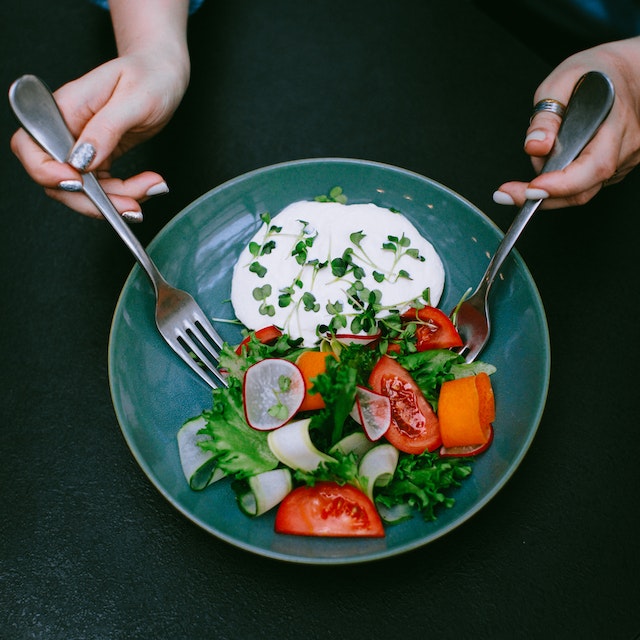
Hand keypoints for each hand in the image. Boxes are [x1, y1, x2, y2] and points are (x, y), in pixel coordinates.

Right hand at [10, 51, 187, 219]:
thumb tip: (81, 159)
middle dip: (92, 200)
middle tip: (130, 206)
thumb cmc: (149, 76)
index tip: (77, 182)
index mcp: (64, 108)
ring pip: (83, 192)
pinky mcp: (99, 159)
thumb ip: (106, 129)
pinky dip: (126, 195)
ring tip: (151, 187)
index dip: (46, 171)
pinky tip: (148, 186)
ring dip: (117, 200)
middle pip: (56, 180)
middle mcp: (67, 130)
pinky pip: (104, 189)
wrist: (163, 76)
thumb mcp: (134, 98)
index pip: (30, 145)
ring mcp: (81, 148)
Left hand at [493, 36, 639, 208]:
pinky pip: (584, 185)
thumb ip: (546, 116)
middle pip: (585, 188)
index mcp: (615, 123)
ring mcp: (623, 160)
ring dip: (548, 191)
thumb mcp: (562, 80)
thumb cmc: (595, 72)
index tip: (531, 189)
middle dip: (542, 197)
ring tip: (520, 183)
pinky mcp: (615, 168)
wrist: (627, 71)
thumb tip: (535, 146)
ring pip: (582, 190)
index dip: (561, 184)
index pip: (594, 166)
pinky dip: (559, 185)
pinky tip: (545, 172)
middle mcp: (625, 146)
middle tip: (507, 194)